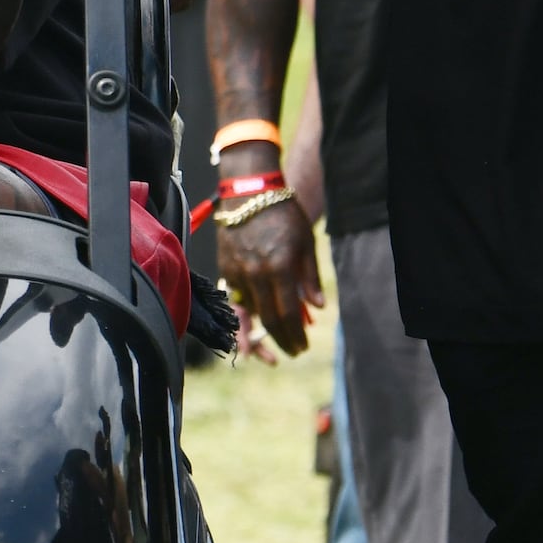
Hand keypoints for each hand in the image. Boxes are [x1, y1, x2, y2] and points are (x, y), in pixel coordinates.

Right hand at [211, 178, 318, 361]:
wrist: (248, 190)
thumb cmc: (283, 212)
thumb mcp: (306, 242)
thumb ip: (310, 277)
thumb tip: (318, 306)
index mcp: (278, 267)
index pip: (286, 314)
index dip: (294, 335)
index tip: (302, 348)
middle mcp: (255, 274)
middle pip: (266, 318)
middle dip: (280, 340)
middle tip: (292, 352)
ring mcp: (236, 271)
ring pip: (249, 310)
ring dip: (261, 329)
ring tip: (271, 344)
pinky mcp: (224, 267)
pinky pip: (236, 296)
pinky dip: (248, 308)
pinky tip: (258, 313)